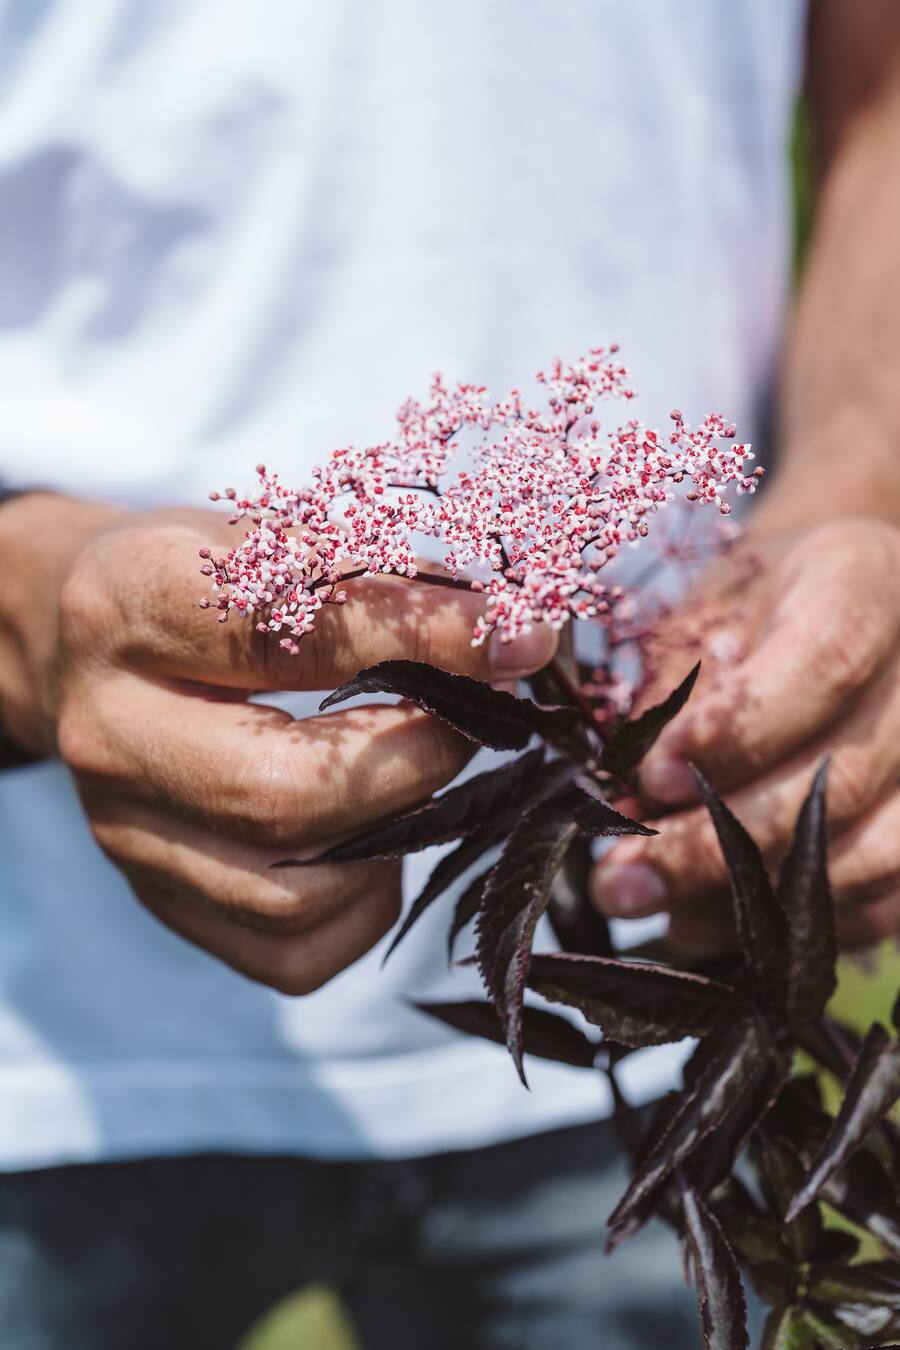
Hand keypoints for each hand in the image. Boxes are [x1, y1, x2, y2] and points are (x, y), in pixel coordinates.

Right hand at [0, 495, 554, 992]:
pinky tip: (374, 842)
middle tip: (474, 722)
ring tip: (420, 776)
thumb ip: (374, 579)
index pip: (286, 635)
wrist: (84, 648)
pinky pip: (288, 952)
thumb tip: (508, 634)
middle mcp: (112, 736)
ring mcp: (128, 835)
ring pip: (292, 892)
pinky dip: (362, 906)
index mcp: (130, 610)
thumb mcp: (265, 541)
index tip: (517, 639)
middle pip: (284, 793)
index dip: (419, 638)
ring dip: (395, 838)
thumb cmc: (196, 588)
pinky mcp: (159, 901)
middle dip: (416, 761)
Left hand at [590, 516, 899, 951]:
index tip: (649, 776)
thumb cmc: (749, 608)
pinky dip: (795, 923)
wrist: (826, 606)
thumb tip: (634, 794)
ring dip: (752, 899)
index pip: (824, 664)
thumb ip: (674, 692)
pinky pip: (885, 898)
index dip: (737, 734)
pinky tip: (713, 918)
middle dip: (717, 843)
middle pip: (841, 779)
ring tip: (658, 902)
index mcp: (864, 582)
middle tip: (622, 878)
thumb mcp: (700, 613)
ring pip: (872, 855)